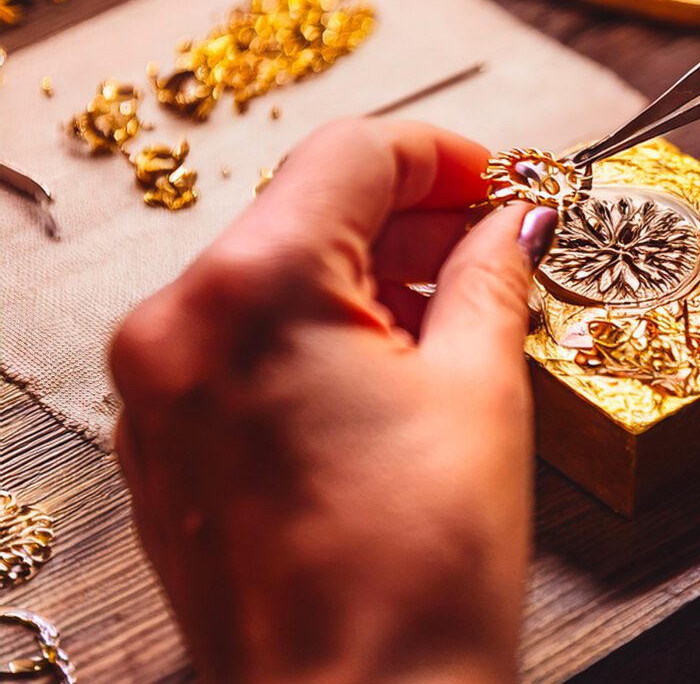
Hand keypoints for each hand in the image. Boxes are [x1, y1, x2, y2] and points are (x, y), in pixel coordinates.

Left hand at [109, 119, 556, 683]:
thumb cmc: (417, 575)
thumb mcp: (480, 390)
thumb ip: (492, 277)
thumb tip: (512, 222)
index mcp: (252, 292)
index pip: (352, 155)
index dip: (444, 157)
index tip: (500, 183)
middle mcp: (178, 328)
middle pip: (304, 210)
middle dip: (409, 218)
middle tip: (496, 246)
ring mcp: (159, 393)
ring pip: (273, 278)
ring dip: (369, 276)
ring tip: (458, 315)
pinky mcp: (167, 447)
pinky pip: (244, 346)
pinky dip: (321, 334)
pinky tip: (397, 368)